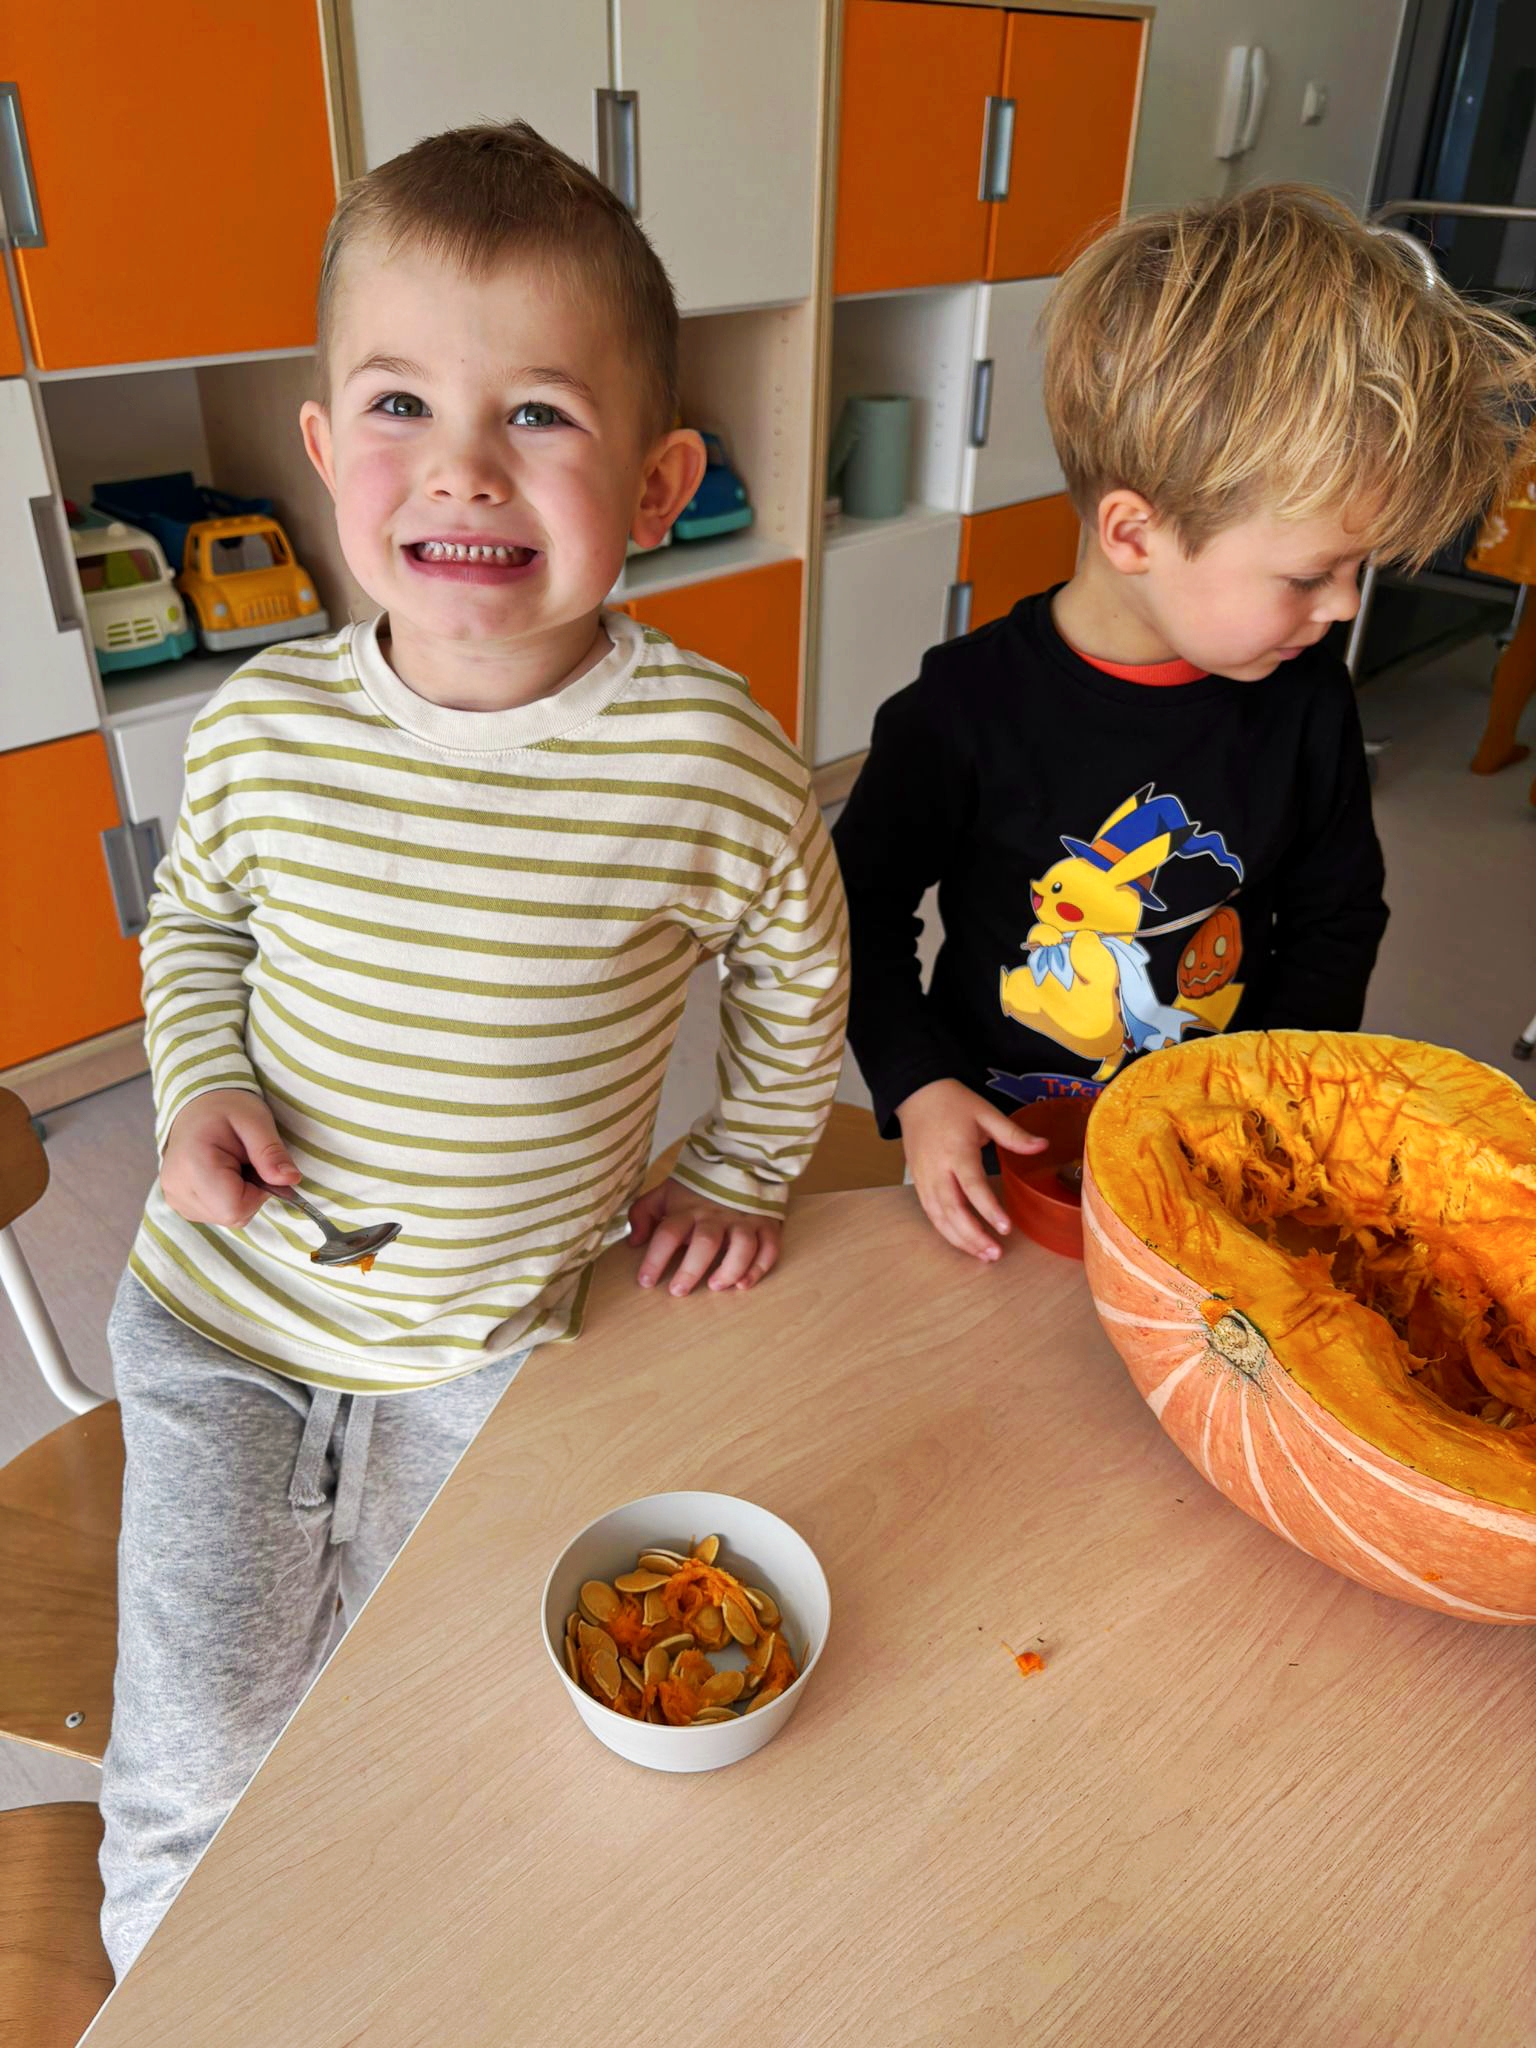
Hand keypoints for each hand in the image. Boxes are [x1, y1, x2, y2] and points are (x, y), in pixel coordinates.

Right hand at [160, 1088, 300, 1227]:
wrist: (197, 1106)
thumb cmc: (227, 1108)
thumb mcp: (256, 1121)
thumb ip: (272, 1153)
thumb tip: (290, 1180)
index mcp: (193, 1166)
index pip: (235, 1208)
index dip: (258, 1193)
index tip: (258, 1167)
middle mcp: (176, 1188)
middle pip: (231, 1216)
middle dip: (250, 1194)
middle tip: (246, 1162)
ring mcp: (174, 1198)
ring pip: (225, 1217)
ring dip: (239, 1196)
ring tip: (233, 1165)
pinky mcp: (178, 1202)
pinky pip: (215, 1213)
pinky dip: (227, 1198)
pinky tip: (222, 1174)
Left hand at [627, 1177, 781, 1295]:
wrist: (740, 1161)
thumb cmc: (697, 1189)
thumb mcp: (665, 1194)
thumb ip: (643, 1213)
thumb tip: (634, 1241)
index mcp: (688, 1209)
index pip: (668, 1233)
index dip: (655, 1258)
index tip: (645, 1281)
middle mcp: (716, 1215)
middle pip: (705, 1242)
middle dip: (691, 1269)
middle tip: (678, 1291)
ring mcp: (744, 1220)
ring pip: (742, 1246)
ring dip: (730, 1269)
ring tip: (716, 1286)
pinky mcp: (766, 1224)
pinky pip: (768, 1248)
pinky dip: (759, 1268)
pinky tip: (744, 1284)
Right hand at [896, 1079, 1046, 1262]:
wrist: (915, 1096)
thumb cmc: (952, 1103)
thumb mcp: (985, 1112)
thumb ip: (1013, 1134)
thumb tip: (1044, 1146)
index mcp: (955, 1150)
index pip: (971, 1185)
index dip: (988, 1209)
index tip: (1005, 1227)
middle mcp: (936, 1168)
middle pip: (951, 1209)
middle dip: (972, 1235)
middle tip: (995, 1253)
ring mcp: (924, 1178)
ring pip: (938, 1217)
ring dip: (960, 1239)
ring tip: (983, 1255)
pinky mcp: (918, 1183)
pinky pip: (931, 1213)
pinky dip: (946, 1231)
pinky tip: (964, 1242)